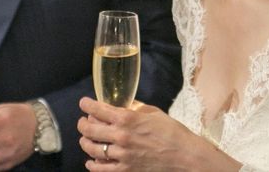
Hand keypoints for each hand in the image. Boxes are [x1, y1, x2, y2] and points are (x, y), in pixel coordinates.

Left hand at [77, 97, 240, 170]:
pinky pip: (101, 169)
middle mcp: (120, 136)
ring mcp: (122, 156)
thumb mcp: (152, 112)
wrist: (186, 158)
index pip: (97, 109)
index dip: (86, 105)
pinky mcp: (126, 171)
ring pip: (91, 148)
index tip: (83, 103)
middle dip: (83, 123)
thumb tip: (122, 104)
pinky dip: (93, 164)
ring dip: (85, 142)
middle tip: (83, 122)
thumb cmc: (172, 132)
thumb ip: (134, 107)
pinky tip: (91, 161)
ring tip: (86, 139)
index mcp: (126, 118)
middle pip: (89, 128)